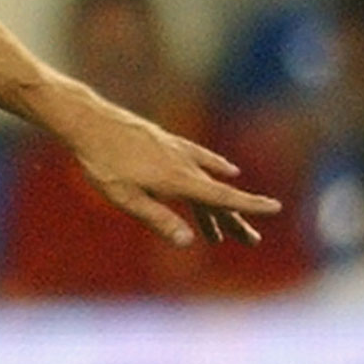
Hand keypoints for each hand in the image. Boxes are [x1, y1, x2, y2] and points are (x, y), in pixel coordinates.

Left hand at [55, 90, 280, 248]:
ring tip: (224, 234)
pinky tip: (229, 170)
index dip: (249, 205)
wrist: (88, 121)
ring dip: (219, 205)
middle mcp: (183, 163)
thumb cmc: (102, 162)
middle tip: (252, 242)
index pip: (221, 196)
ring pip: (208, 180)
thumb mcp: (125, 197)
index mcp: (177, 180)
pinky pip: (200, 157)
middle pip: (217, 194)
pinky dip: (216, 168)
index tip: (275, 208)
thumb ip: (158, 219)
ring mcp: (177, 150)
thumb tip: (188, 242)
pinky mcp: (168, 140)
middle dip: (235, 219)